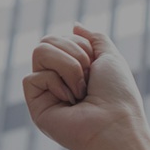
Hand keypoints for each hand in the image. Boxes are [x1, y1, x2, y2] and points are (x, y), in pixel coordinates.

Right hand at [23, 24, 149, 149]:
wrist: (114, 124)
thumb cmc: (117, 95)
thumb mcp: (110, 56)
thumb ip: (94, 39)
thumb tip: (75, 25)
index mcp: (75, 67)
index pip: (61, 38)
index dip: (81, 46)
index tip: (96, 66)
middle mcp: (57, 77)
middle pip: (46, 41)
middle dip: (73, 53)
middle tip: (87, 77)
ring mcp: (45, 90)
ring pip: (39, 52)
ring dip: (67, 67)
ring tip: (79, 90)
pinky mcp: (35, 103)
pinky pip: (33, 77)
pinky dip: (56, 84)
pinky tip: (68, 102)